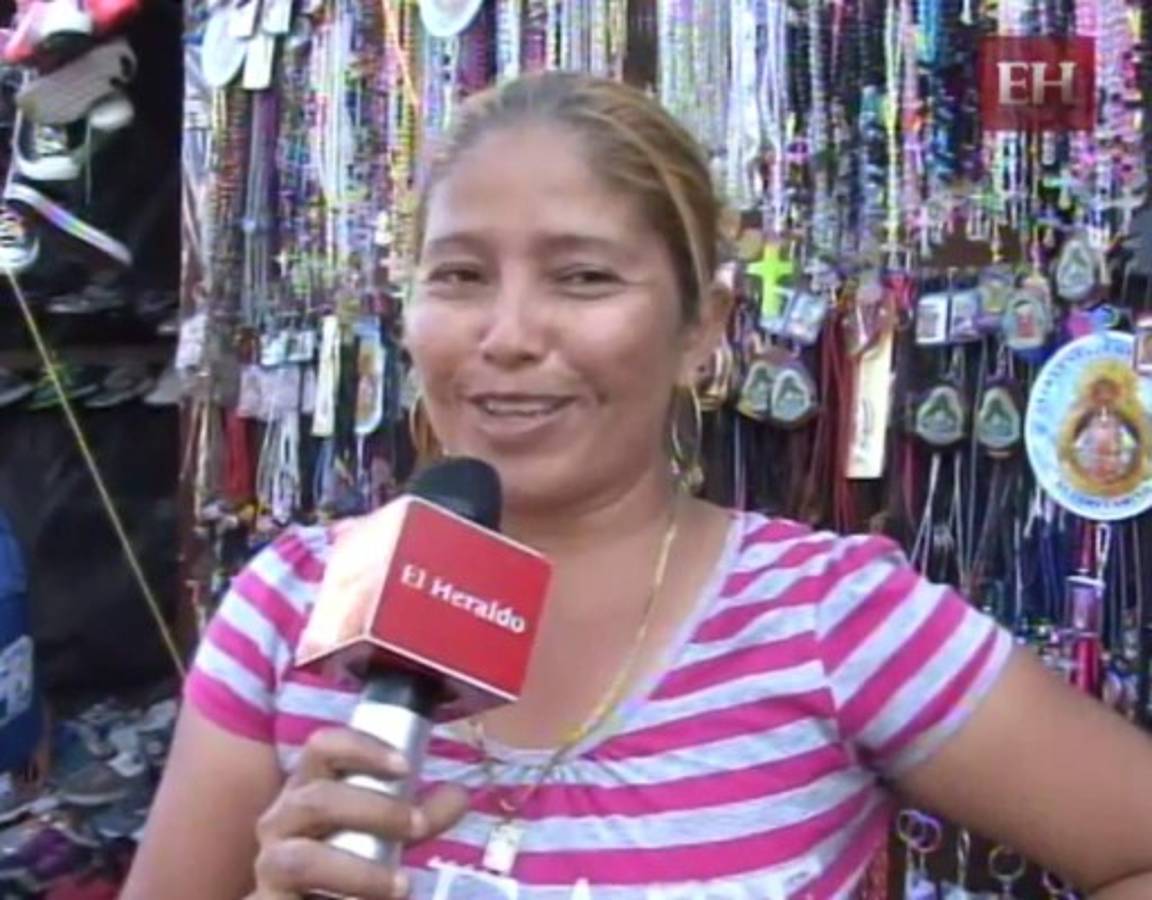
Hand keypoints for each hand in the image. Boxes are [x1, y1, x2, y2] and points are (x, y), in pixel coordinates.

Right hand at [250, 727, 468, 898]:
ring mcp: (269, 864)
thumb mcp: (388, 835)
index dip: (362, 748)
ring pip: (302, 858)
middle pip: (317, 798)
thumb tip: (460, 794)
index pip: (323, 746)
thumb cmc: (348, 861)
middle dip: (374, 810)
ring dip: (358, 871)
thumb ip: (421, 816)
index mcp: (308, 787)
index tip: (406, 766)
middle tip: (417, 826)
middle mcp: (281, 819)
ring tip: (402, 886)